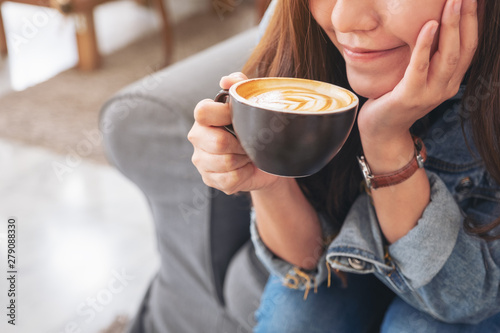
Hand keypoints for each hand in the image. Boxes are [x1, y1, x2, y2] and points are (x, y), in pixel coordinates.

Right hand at [188, 72, 281, 194]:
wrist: (266, 161)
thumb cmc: (256, 130)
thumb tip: (225, 80)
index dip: (225, 115)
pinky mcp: (209, 179)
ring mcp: (201, 160)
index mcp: (204, 116)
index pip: (203, 112)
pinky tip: (244, 169)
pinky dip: (243, 174)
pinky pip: (229, 179)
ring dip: (244, 159)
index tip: (241, 118)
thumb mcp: (252, 104)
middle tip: (249, 142)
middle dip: (241, 144)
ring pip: (225, 162)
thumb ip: (240, 85)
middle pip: (218, 142)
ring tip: (247, 155)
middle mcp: (197, 137)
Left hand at [357, 0, 477, 144]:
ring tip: (452, 2)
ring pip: (448, 56)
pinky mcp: (409, 97)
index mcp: (451, 80)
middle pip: (464, 48)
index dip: (473, 21)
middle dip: (467, 18)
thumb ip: (428, 57)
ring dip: (451, 27)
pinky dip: (424, 45)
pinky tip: (428, 25)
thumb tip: (429, 22)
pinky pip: (419, 67)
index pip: (469, 46)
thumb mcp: (417, 75)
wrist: (381, 131)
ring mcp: (429, 94)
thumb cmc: (394, 98)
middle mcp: (446, 87)